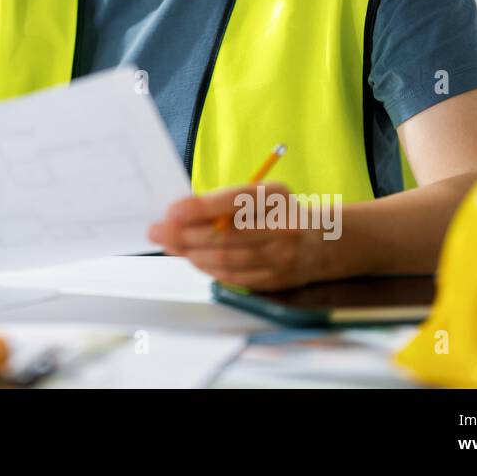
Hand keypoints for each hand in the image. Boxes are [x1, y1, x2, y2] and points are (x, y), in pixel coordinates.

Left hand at [147, 181, 327, 291]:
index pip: (234, 201)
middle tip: (157, 232)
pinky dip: (208, 268)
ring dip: (193, 253)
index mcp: (276, 197)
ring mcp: (283, 256)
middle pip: (226, 235)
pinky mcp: (277, 280)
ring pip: (228, 259)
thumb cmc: (274, 213)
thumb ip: (221, 203)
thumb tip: (176, 216)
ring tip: (171, 245)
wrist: (319, 242)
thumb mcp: (256, 196)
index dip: (200, 208)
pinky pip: (234, 277)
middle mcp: (284, 226)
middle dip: (185, 234)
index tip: (171, 211)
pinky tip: (193, 259)